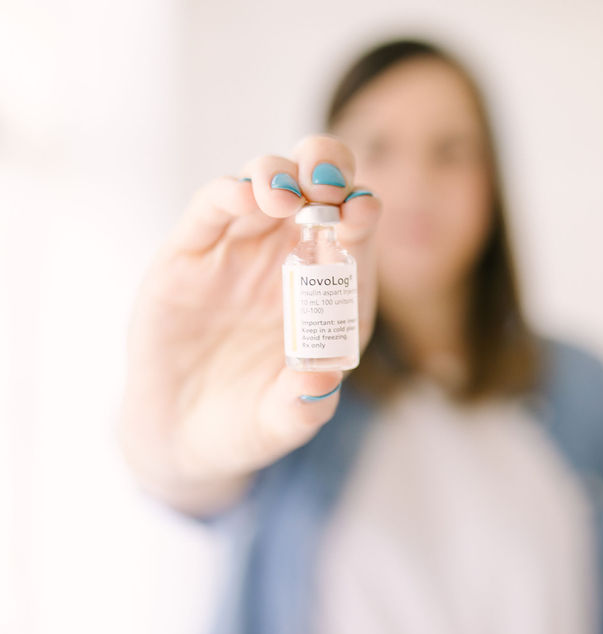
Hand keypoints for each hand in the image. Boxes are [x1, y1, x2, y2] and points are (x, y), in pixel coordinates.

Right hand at [117, 134, 380, 515]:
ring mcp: (240, 250)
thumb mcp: (281, 424)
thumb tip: (322, 384)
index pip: (356, 236)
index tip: (361, 213)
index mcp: (333, 293)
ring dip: (279, 175)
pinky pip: (211, 208)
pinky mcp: (189, 254)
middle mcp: (291, 259)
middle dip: (328, 167)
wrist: (181, 436)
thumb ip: (303, 407)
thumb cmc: (248, 424)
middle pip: (317, 187)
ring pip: (265, 182)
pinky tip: (245, 197)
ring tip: (284, 195)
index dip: (361, 216)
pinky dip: (229, 194)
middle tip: (326, 182)